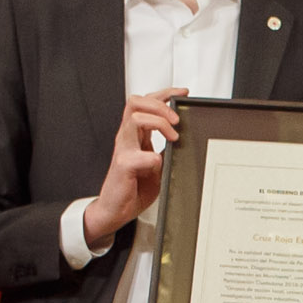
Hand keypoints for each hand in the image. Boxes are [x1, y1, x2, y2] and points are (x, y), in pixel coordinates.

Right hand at [83, 90, 187, 247]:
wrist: (115, 209)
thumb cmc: (134, 187)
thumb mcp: (157, 165)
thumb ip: (166, 150)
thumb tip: (186, 140)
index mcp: (135, 134)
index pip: (146, 102)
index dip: (164, 93)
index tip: (183, 93)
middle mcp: (127, 137)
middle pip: (136, 102)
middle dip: (160, 104)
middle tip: (176, 119)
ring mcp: (123, 149)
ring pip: (135, 118)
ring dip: (159, 122)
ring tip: (173, 136)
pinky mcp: (122, 165)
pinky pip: (140, 156)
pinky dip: (153, 159)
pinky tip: (158, 167)